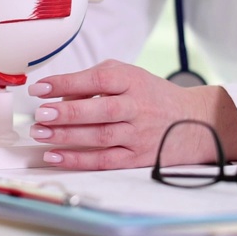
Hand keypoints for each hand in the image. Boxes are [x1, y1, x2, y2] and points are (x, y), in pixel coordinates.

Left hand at [25, 60, 236, 168]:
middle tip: (40, 114)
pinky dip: (78, 159)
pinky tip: (56, 156)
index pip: (97, 79)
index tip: (40, 88)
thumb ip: (94, 79)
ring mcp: (139, 134)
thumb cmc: (152, 95)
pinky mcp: (138, 157)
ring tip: (40, 133)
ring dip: (66, 136)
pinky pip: (105, 160)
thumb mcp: (128, 75)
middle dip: (66, 113)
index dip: (66, 83)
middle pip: (99, 110)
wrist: (196, 121)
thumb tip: (59, 94)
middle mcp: (137, 107)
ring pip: (100, 136)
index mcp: (132, 81)